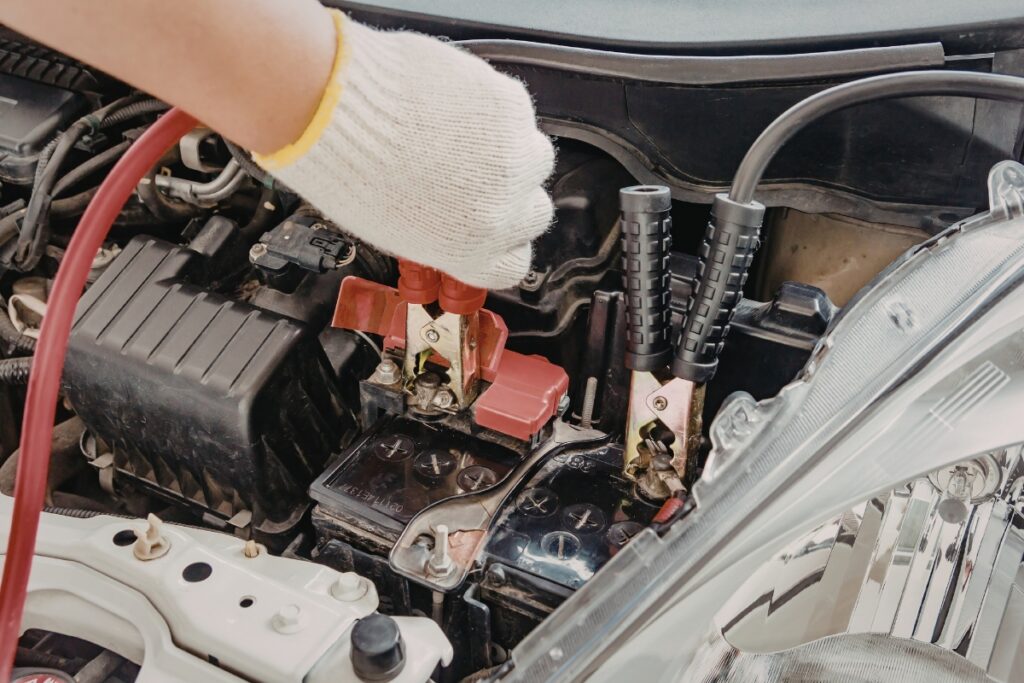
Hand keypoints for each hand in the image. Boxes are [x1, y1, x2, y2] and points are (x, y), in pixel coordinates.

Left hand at [257, 14, 554, 288]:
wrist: (336, 108)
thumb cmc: (349, 170)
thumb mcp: (396, 231)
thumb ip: (444, 235)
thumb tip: (457, 223)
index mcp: (472, 251)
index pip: (514, 265)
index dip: (503, 244)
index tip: (491, 228)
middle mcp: (502, 211)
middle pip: (535, 213)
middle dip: (511, 196)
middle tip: (476, 177)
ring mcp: (513, 157)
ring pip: (534, 158)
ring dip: (509, 151)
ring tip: (464, 139)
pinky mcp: (511, 107)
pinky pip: (516, 111)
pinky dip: (493, 108)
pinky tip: (454, 104)